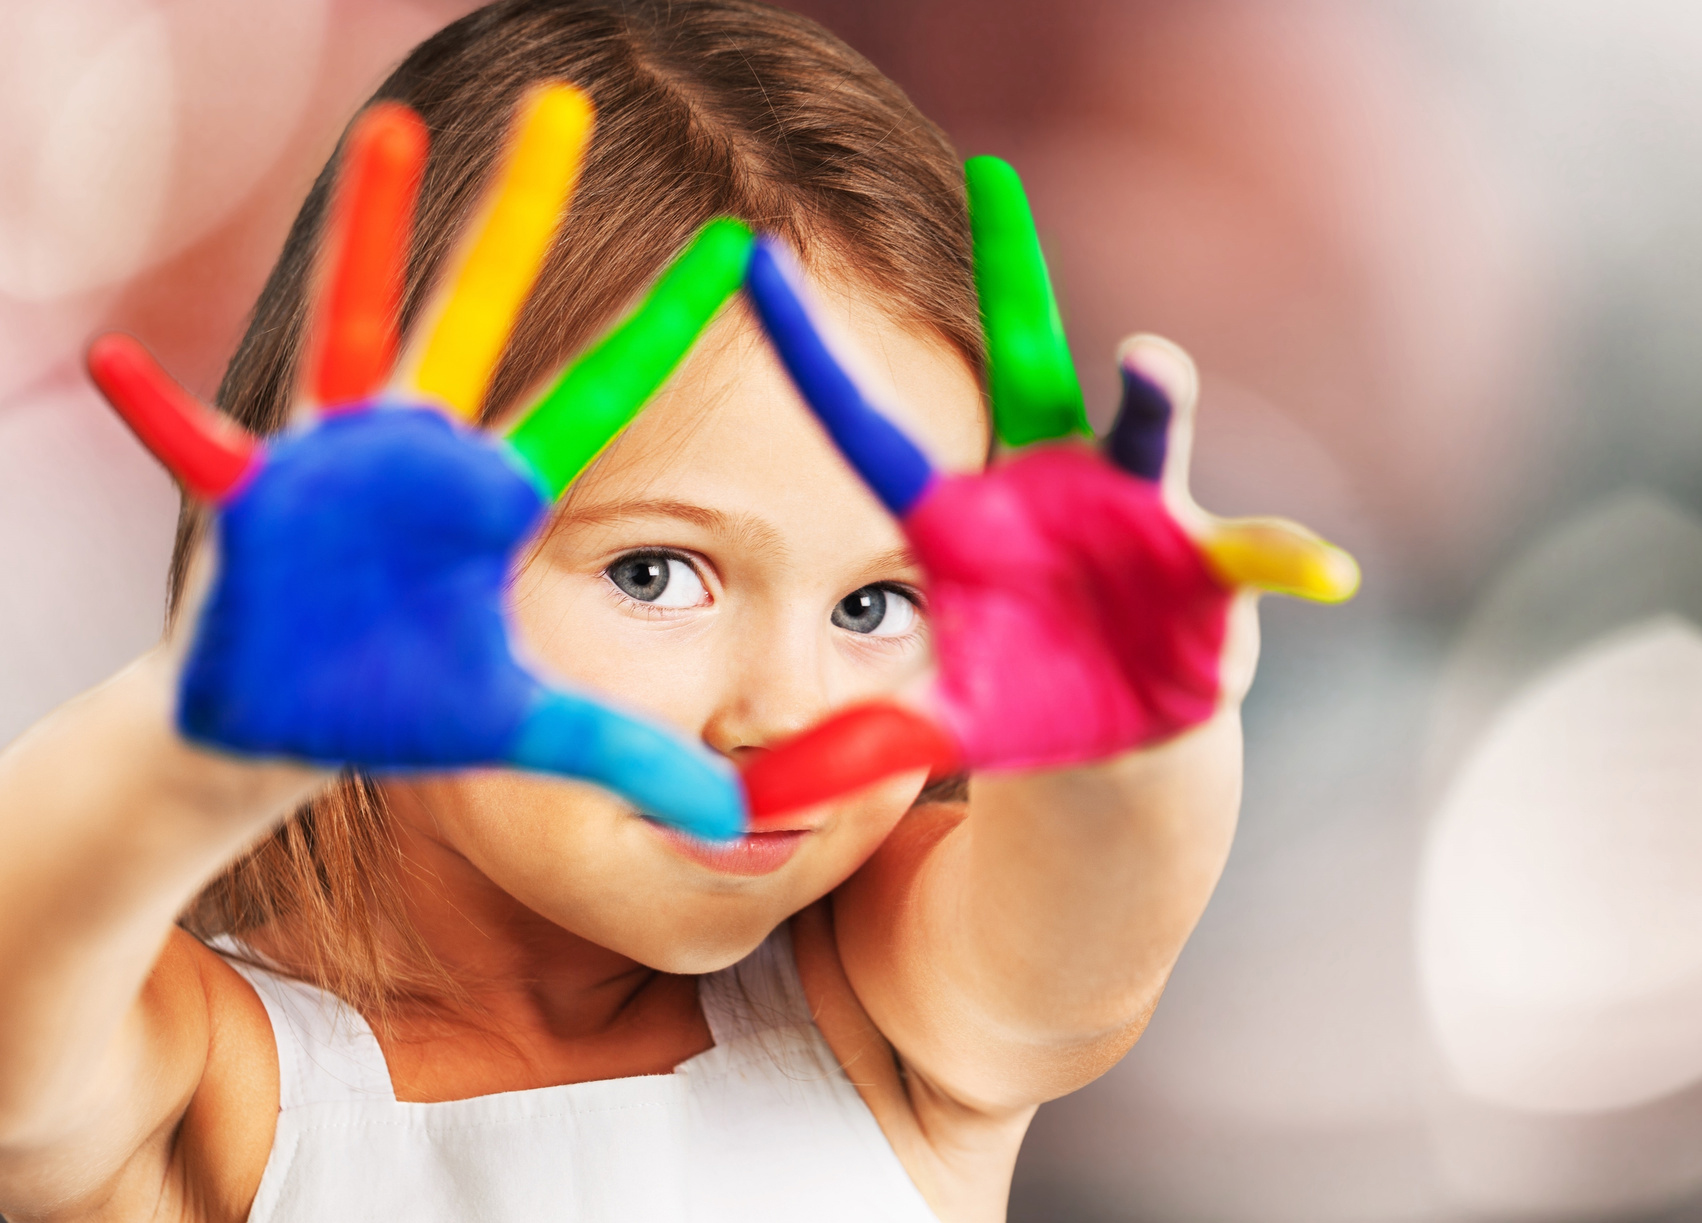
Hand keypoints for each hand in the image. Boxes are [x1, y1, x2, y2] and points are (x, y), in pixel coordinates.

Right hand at [86, 87, 754, 838]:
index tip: (734, 247)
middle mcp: (423, 450)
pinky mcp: (259, 502)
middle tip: (568, 102)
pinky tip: (121, 364)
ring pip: (359, 328)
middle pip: (486, 313)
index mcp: (495, 493)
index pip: (599, 393)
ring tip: (388, 136)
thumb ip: (626, 757)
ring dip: (366, 236)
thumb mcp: (527, 731)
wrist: (286, 727)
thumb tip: (733, 819)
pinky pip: (203, 451)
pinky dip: (162, 416)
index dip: (661, 326)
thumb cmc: (402, 708)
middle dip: (520, 214)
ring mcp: (338, 461)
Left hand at [739, 158, 1357, 814]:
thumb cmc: (1023, 702)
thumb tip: (748, 808)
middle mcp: (1049, 489)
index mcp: (966, 520)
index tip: (754, 262)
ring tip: (1150, 365)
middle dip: (1011, 284)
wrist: (1121, 733)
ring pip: (1142, 442)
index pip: (874, 433)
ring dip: (1149, 404)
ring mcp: (1134, 518)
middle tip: (990, 181)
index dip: (816, 359)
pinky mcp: (1206, 571)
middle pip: (1027, 374)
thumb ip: (859, 750)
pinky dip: (1281, 560)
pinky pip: (1250, 558)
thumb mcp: (940, 725)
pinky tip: (1320, 570)